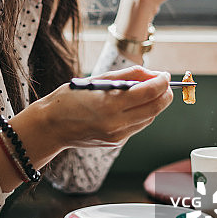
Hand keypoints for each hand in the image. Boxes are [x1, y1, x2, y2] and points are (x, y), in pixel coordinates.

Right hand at [0, 67, 171, 191]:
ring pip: (149, 118)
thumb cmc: (70, 98)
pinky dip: (141, 114)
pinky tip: (131, 106)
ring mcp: (118, 136)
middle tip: (163, 83)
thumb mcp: (98, 80)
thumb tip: (152, 75)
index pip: (150, 92)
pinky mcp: (116, 143)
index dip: (162, 81)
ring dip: (154, 104)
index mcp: (110, 104)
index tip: (164, 75)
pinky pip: (137, 126)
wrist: (51, 126)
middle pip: (156, 108)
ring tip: (146, 91)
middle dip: (165, 93)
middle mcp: (117, 123)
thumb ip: (127, 76)